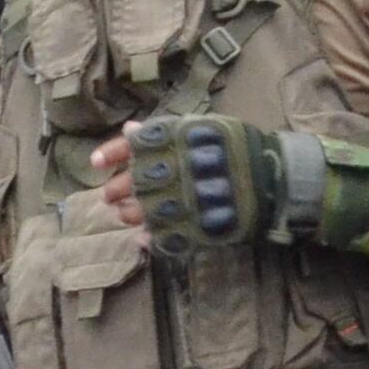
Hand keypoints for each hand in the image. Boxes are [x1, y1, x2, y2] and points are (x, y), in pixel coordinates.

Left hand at [117, 113, 310, 264]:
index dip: (110, 154)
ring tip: (126, 215)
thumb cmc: (236, 149)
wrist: (274, 180)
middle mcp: (177, 169)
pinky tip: (143, 238)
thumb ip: (163, 132)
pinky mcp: (195, 227)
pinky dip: (150, 239)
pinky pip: (163, 237)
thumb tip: (129, 130)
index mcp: (178, 141)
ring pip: (142, 212)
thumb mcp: (200, 130)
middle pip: (132, 183)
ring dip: (129, 215)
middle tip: (110, 196)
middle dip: (116, 190)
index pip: (133, 145)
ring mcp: (185, 201)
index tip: (95, 163)